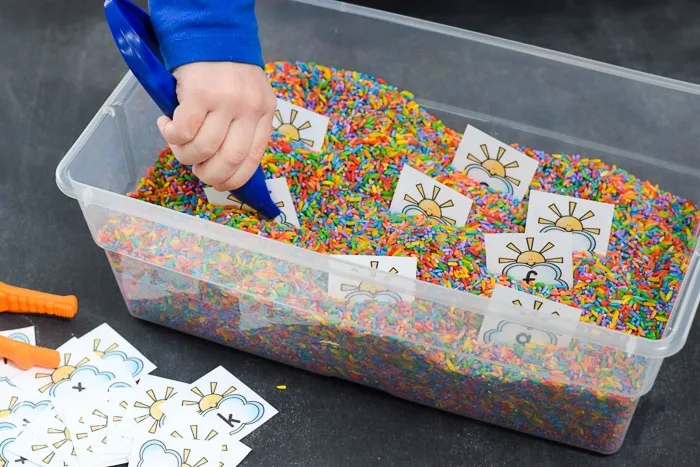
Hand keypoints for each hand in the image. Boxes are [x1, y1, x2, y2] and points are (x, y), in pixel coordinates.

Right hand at [157, 62, 275, 190]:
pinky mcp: (199, 93)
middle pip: (230, 160)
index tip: (218, 183)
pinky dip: (171, 135)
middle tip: (196, 169)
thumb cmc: (227, 70)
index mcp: (264, 113)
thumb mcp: (249, 97)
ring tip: (177, 143)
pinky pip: (184, 130)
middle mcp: (249, 109)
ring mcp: (225, 101)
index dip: (233, 179)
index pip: (252, 159)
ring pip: (204, 148)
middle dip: (209, 175)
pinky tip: (166, 124)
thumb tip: (222, 163)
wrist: (210, 31)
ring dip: (185, 155)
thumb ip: (243, 126)